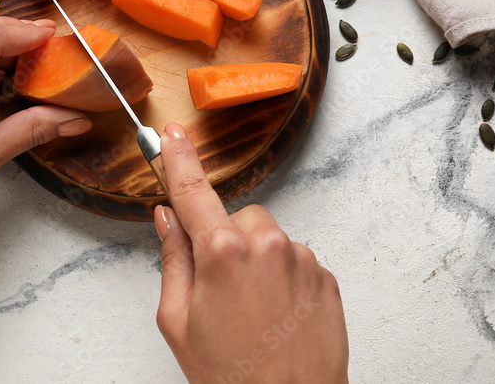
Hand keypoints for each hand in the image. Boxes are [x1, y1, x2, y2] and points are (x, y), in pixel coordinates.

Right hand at [154, 123, 348, 383]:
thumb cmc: (231, 376)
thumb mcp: (178, 321)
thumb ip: (173, 259)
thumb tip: (167, 220)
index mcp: (222, 252)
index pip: (193, 191)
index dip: (178, 159)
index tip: (172, 134)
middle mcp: (267, 245)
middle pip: (235, 219)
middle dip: (224, 242)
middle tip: (219, 290)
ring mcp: (302, 259)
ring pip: (268, 239)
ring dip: (257, 261)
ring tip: (252, 311)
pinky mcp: (326, 277)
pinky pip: (295, 260)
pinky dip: (284, 279)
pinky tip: (276, 315)